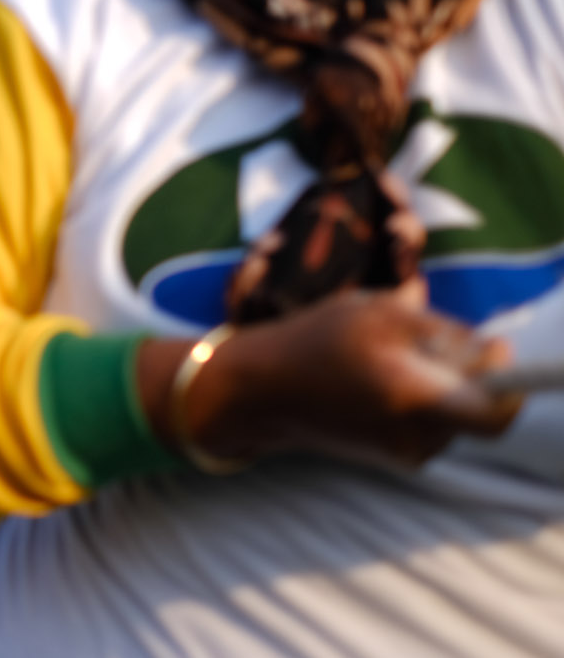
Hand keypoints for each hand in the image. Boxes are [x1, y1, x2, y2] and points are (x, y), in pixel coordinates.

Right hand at [144, 281, 522, 468]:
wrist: (257, 390)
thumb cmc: (316, 341)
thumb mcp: (381, 312)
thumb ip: (446, 332)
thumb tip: (491, 352)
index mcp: (416, 401)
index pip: (496, 416)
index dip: (509, 384)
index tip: (492, 350)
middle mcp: (417, 437)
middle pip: (472, 406)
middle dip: (460, 371)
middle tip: (419, 339)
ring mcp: (403, 452)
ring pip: (448, 412)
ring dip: (433, 382)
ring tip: (381, 355)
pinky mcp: (388, 454)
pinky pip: (424, 422)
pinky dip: (413, 397)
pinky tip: (370, 376)